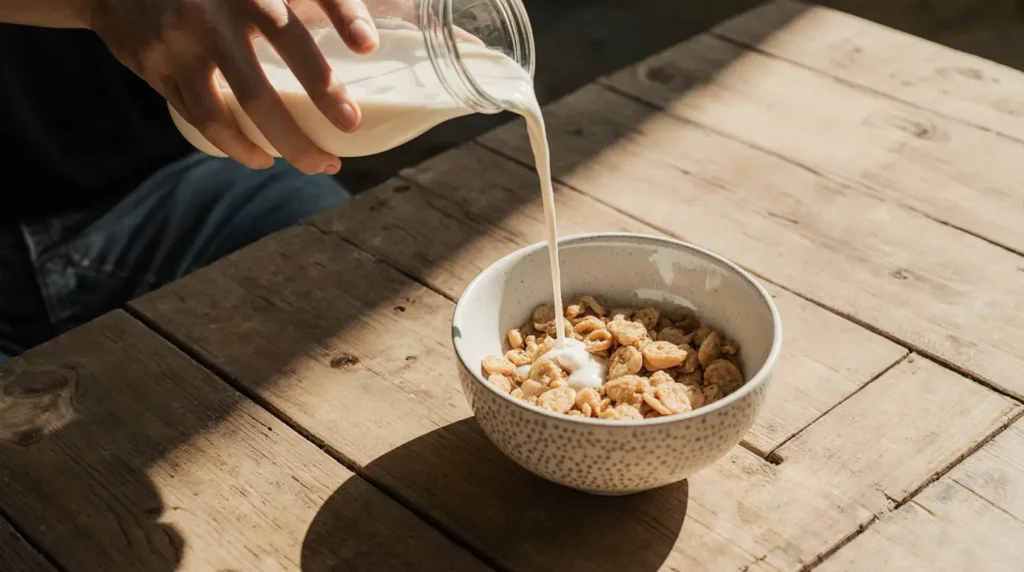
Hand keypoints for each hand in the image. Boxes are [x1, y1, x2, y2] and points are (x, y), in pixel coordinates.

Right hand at [90, 0, 380, 174]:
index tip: (368, 46)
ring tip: (315, 163)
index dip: (343, 13)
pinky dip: (234, 145)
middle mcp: (215, 6)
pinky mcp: (156, 64)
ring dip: (280, 145)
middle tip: (346, 134)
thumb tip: (371, 37)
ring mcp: (182, 38)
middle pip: (272, 70)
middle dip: (316, 107)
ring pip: (234, 109)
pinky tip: (261, 156)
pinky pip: (201, 117)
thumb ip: (309, 0)